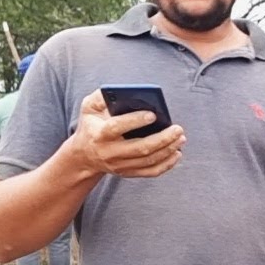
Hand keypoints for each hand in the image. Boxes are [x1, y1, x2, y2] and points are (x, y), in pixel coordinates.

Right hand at [69, 89, 185, 177]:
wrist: (84, 155)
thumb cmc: (91, 125)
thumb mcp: (89, 108)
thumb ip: (102, 97)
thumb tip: (123, 92)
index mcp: (99, 133)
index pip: (117, 127)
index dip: (135, 121)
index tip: (154, 114)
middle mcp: (109, 152)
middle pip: (140, 148)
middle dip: (162, 139)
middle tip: (178, 129)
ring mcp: (120, 165)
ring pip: (148, 160)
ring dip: (168, 150)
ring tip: (181, 138)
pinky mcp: (128, 173)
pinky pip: (151, 172)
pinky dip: (167, 164)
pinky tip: (177, 153)